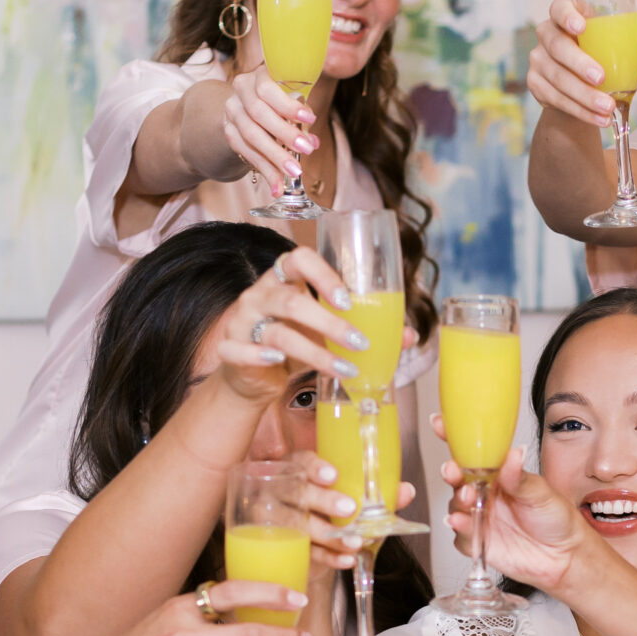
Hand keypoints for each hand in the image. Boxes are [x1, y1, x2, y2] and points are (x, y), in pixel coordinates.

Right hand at [209, 249, 363, 403]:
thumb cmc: (291, 343)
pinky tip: (280, 361)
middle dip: (330, 323)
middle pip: (292, 301)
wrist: (252, 376)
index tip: (347, 301)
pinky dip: (259, 356)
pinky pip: (239, 350)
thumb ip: (359, 329)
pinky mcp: (229, 349)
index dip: (323, 275)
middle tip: (360, 342)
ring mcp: (241, 321)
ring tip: (345, 369)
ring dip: (316, 353)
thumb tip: (407, 337)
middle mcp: (259, 295)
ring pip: (277, 333)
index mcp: (282, 280)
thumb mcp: (323, 333)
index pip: (298, 259)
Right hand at [223, 67, 316, 196]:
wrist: (247, 107)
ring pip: (251, 136)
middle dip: (285, 134)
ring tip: (295, 172)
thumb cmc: (278, 101)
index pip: (267, 88)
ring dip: (275, 157)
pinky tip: (277, 186)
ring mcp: (232, 113)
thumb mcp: (290, 101)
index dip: (288, 105)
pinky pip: (247, 154)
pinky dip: (265, 171)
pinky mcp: (230, 133)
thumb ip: (301, 118)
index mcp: (258, 76)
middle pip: (259, 114)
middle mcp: (241, 92)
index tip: (310, 119)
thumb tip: (313, 142)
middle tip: (307, 149)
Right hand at [437, 441, 591, 591]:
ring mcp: (480, 517)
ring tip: (467, 497)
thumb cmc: (555, 518)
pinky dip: (459, 528)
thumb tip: (512, 455)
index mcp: (499, 475)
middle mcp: (485, 494)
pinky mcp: (478, 541)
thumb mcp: (542, 492)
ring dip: (457, 500)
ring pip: (456, 506)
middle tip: (453, 471)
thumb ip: (521, 478)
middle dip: (451, 472)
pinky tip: (461, 522)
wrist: (564, 555)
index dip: (455, 438)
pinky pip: (462, 535)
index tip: (439, 424)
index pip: (473, 453)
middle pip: (458, 480)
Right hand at [527, 0, 636, 128]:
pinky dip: (580, 111)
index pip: (558, 8)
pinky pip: (557, 100)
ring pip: (558, 79)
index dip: (567, 15)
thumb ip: (635, 49)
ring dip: (584, 96)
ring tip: (607, 108)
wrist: (577, 87)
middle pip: (558, 47)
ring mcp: (538, 60)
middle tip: (601, 78)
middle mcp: (547, 35)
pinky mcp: (536, 85)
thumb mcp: (616, 50)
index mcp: (566, 17)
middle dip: (579, 64)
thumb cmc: (600, 58)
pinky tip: (598, 118)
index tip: (580, 26)